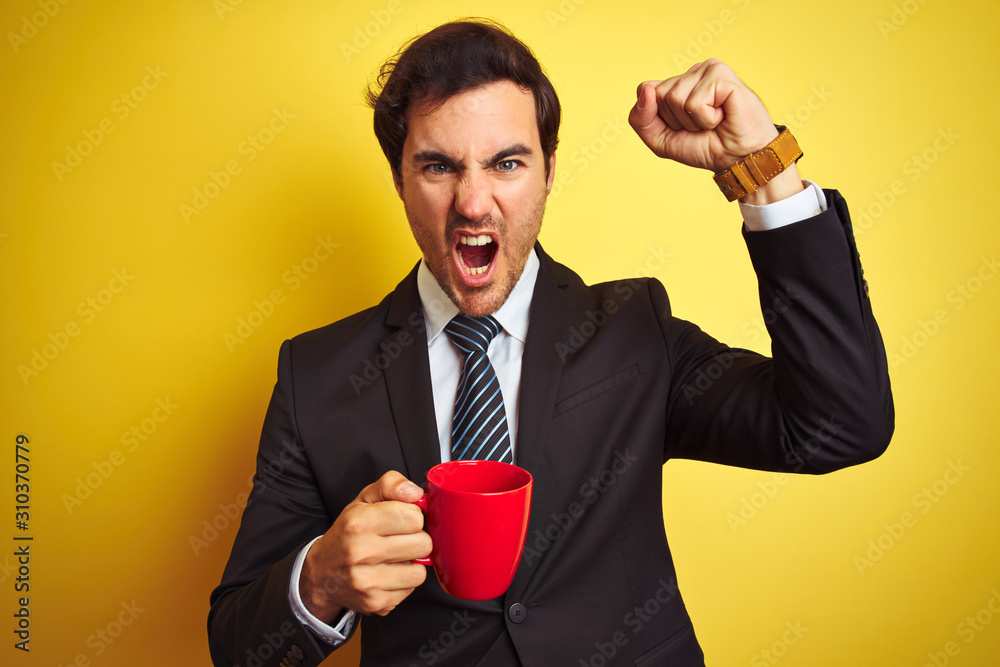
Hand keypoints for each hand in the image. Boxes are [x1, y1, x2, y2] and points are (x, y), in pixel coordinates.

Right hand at [299, 471, 430, 620]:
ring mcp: (367, 581)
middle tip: (399, 540)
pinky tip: (387, 574)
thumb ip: (391, 485)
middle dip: (416, 540)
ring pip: (420, 571)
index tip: (401, 520)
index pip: (414, 517)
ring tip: (393, 558)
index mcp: (359, 522)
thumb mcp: (364, 500)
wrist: (321, 574)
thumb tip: (416, 493)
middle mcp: (360, 552)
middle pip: (423, 544)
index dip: (413, 517)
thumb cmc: (348, 533)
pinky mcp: (375, 603)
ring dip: (411, 564)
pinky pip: (411, 589)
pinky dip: (403, 582)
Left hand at [629, 58, 783, 171]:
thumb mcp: (660, 140)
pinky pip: (694, 103)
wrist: (738, 159)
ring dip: (692, 121)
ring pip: (674, 98)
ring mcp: (707, 69)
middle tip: (701, 125)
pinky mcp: (721, 74)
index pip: (645, 90)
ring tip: (713, 121)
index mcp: (678, 82)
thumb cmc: (704, 147)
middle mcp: (692, 72)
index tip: (681, 126)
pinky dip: (706, 119)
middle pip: (658, 95)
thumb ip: (641, 119)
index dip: (656, 117)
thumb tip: (646, 90)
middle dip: (675, 121)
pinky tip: (722, 115)